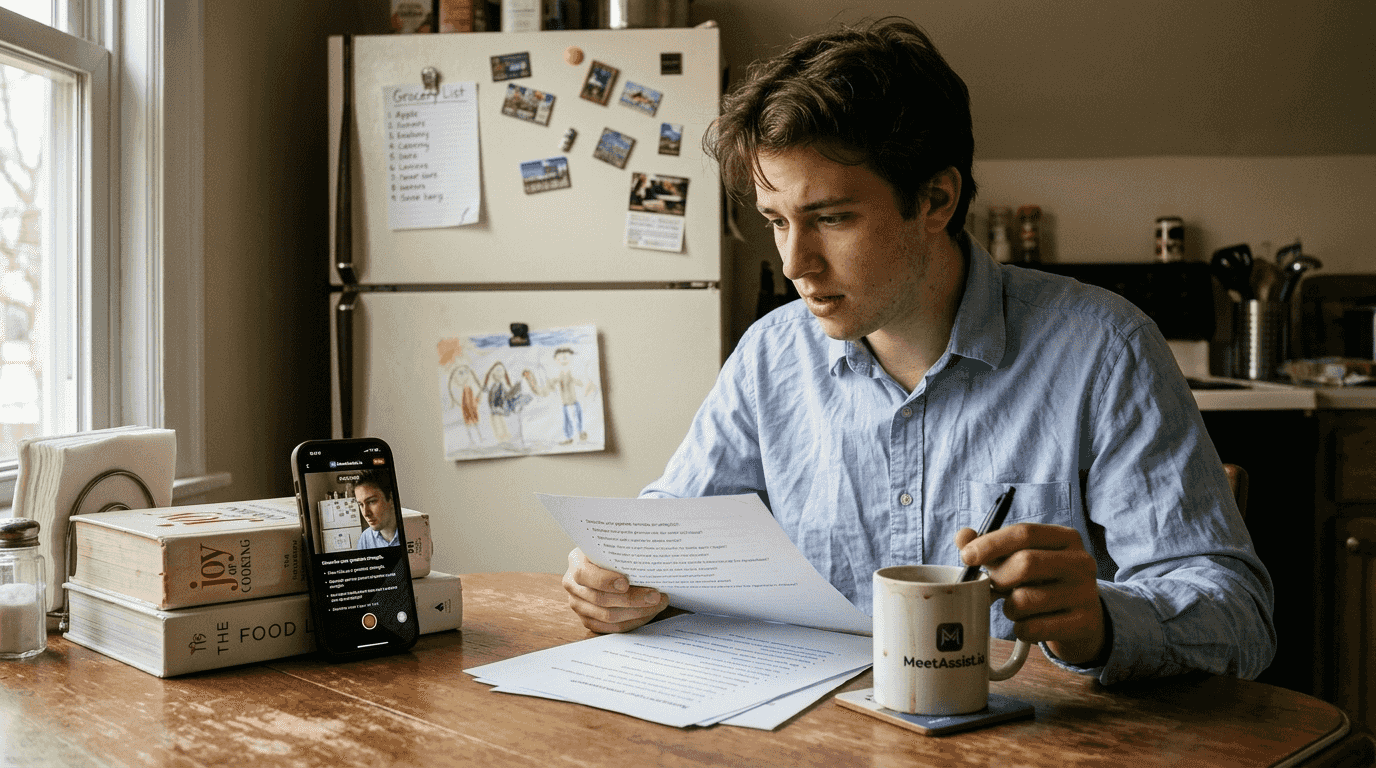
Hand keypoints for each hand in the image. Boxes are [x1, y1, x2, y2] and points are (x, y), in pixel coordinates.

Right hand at [562, 548, 669, 632]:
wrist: (602, 566)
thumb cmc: (611, 554)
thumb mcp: (611, 547)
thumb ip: (621, 552)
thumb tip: (648, 556)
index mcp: (576, 563)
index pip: (584, 574)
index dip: (605, 581)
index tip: (626, 583)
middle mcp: (573, 585)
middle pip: (601, 599)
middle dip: (632, 599)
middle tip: (655, 595)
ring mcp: (578, 605)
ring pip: (608, 616)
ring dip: (637, 612)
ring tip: (658, 604)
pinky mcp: (588, 619)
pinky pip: (610, 628)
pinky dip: (632, 622)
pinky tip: (647, 614)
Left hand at [954, 523, 1105, 664]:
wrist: (1082, 621)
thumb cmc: (1042, 583)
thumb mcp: (1020, 559)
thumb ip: (991, 546)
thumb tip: (963, 536)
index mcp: (1065, 538)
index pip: (1025, 532)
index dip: (991, 543)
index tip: (967, 556)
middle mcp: (1081, 562)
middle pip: (1026, 563)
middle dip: (999, 578)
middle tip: (994, 587)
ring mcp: (1086, 593)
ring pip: (1026, 600)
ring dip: (1009, 607)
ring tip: (1015, 607)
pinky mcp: (1083, 624)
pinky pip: (1033, 628)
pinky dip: (1020, 629)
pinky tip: (1028, 624)